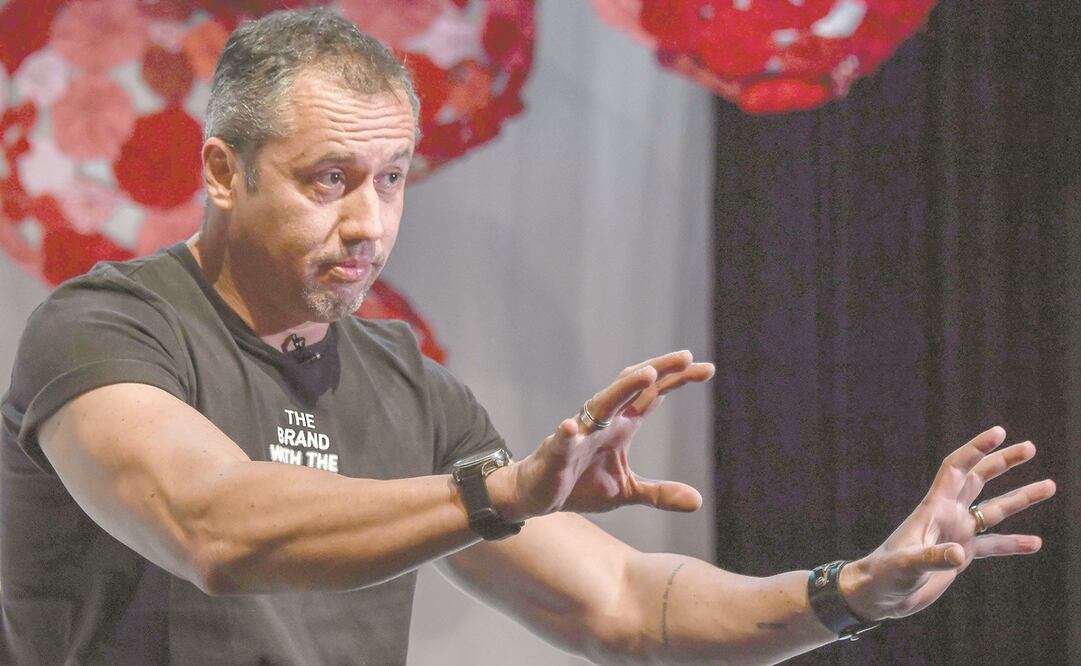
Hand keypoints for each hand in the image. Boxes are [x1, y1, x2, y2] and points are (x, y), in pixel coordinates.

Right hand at [496, 351, 714, 519]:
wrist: (537, 495)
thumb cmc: (581, 485)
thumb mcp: (627, 491)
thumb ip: (659, 493)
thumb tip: (697, 501)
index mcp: (621, 425)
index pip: (652, 395)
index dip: (677, 379)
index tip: (707, 368)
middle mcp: (602, 420)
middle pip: (632, 387)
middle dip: (658, 370)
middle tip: (687, 357)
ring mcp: (579, 433)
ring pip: (602, 403)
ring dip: (624, 388)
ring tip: (647, 374)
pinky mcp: (556, 453)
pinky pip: (561, 440)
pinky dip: (566, 433)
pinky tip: (570, 427)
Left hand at [841, 426, 1056, 620]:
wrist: (879, 594)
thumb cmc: (885, 574)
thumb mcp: (907, 564)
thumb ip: (934, 557)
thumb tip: (959, 552)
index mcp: (934, 508)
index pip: (957, 468)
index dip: (976, 449)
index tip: (999, 433)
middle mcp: (948, 515)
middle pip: (979, 480)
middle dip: (1003, 462)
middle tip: (1030, 448)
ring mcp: (956, 534)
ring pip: (993, 510)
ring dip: (1020, 498)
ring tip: (1049, 485)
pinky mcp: (960, 555)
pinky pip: (992, 544)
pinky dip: (1012, 543)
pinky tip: (1035, 543)